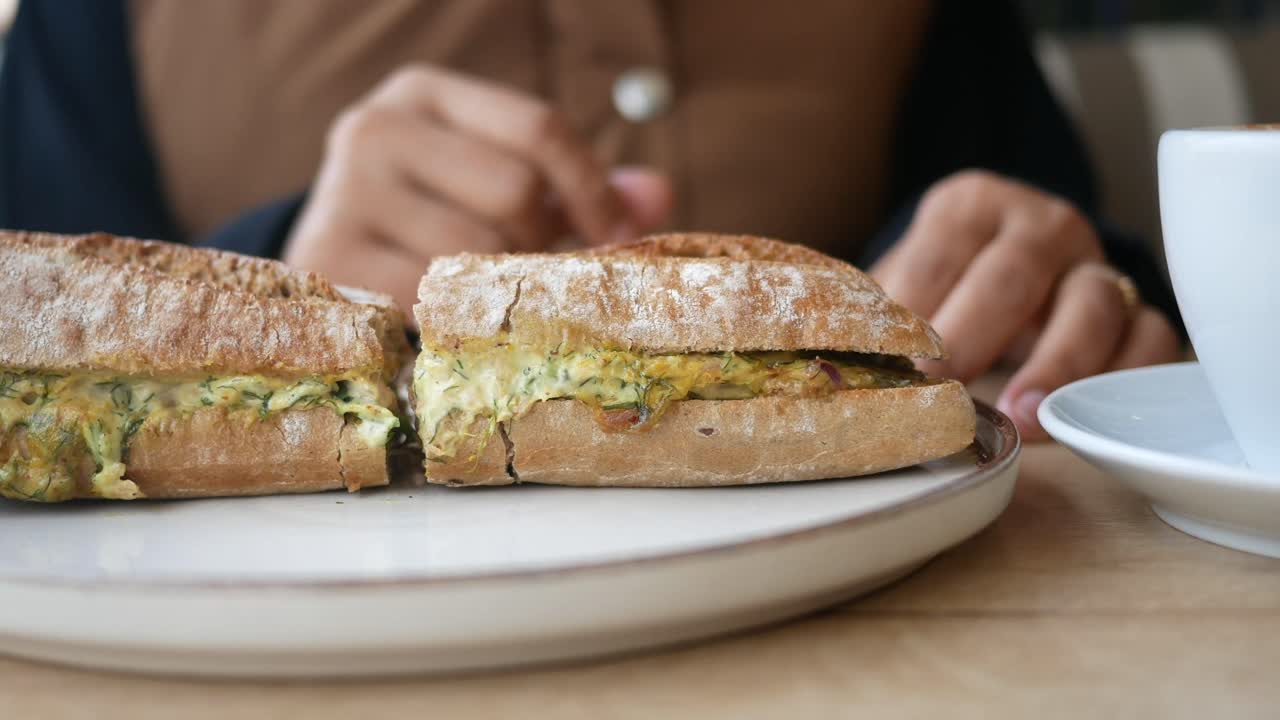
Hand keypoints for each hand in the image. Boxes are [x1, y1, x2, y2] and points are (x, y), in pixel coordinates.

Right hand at [284, 65, 672, 309]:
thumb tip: (659, 196)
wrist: (331, 253)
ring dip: (500, 283)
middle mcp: (375, 127)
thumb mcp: (499, 179)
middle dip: (541, 240)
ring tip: (486, 289)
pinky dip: (458, 314)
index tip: (616, 236)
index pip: (538, 126)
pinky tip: (449, 311)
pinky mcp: (331, 256)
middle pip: (514, 190)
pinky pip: (435, 297)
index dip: (592, 187)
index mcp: (425, 93)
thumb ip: (578, 187)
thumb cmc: (433, 211)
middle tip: (533, 267)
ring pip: (477, 249)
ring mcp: (343, 191)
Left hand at [871, 171, 1179, 439]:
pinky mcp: (1135, 309)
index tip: (899, 365)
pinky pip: (1151, 338)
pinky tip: (1084, 420)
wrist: (1008, 281)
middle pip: (1014, 275)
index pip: (940, 254)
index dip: (918, 311)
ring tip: (1021, 417)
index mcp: (969, 206)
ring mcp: (1093, 264)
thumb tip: (812, 359)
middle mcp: (1039, 224)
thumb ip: (867, 311)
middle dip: (977, 336)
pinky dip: (1123, 379)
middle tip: (947, 391)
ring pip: (1093, 303)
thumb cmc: (943, 288)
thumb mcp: (903, 283)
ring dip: (1057, 366)